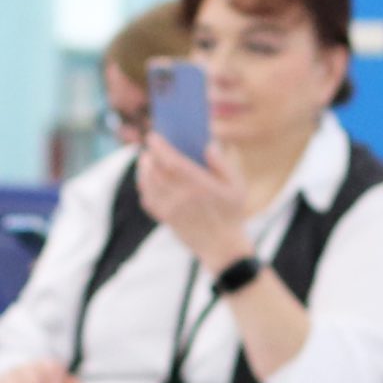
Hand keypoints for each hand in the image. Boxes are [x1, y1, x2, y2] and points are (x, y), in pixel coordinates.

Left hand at [135, 135, 252, 271]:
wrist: (223, 246)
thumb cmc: (232, 214)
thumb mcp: (237, 187)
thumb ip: (223, 164)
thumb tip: (208, 145)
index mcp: (201, 186)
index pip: (172, 161)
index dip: (160, 147)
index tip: (154, 136)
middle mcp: (182, 197)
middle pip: (155, 170)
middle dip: (150, 155)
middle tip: (151, 147)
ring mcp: (171, 209)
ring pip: (148, 183)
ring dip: (144, 168)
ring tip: (147, 160)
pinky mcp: (165, 218)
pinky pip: (146, 198)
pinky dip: (144, 185)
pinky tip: (148, 179)